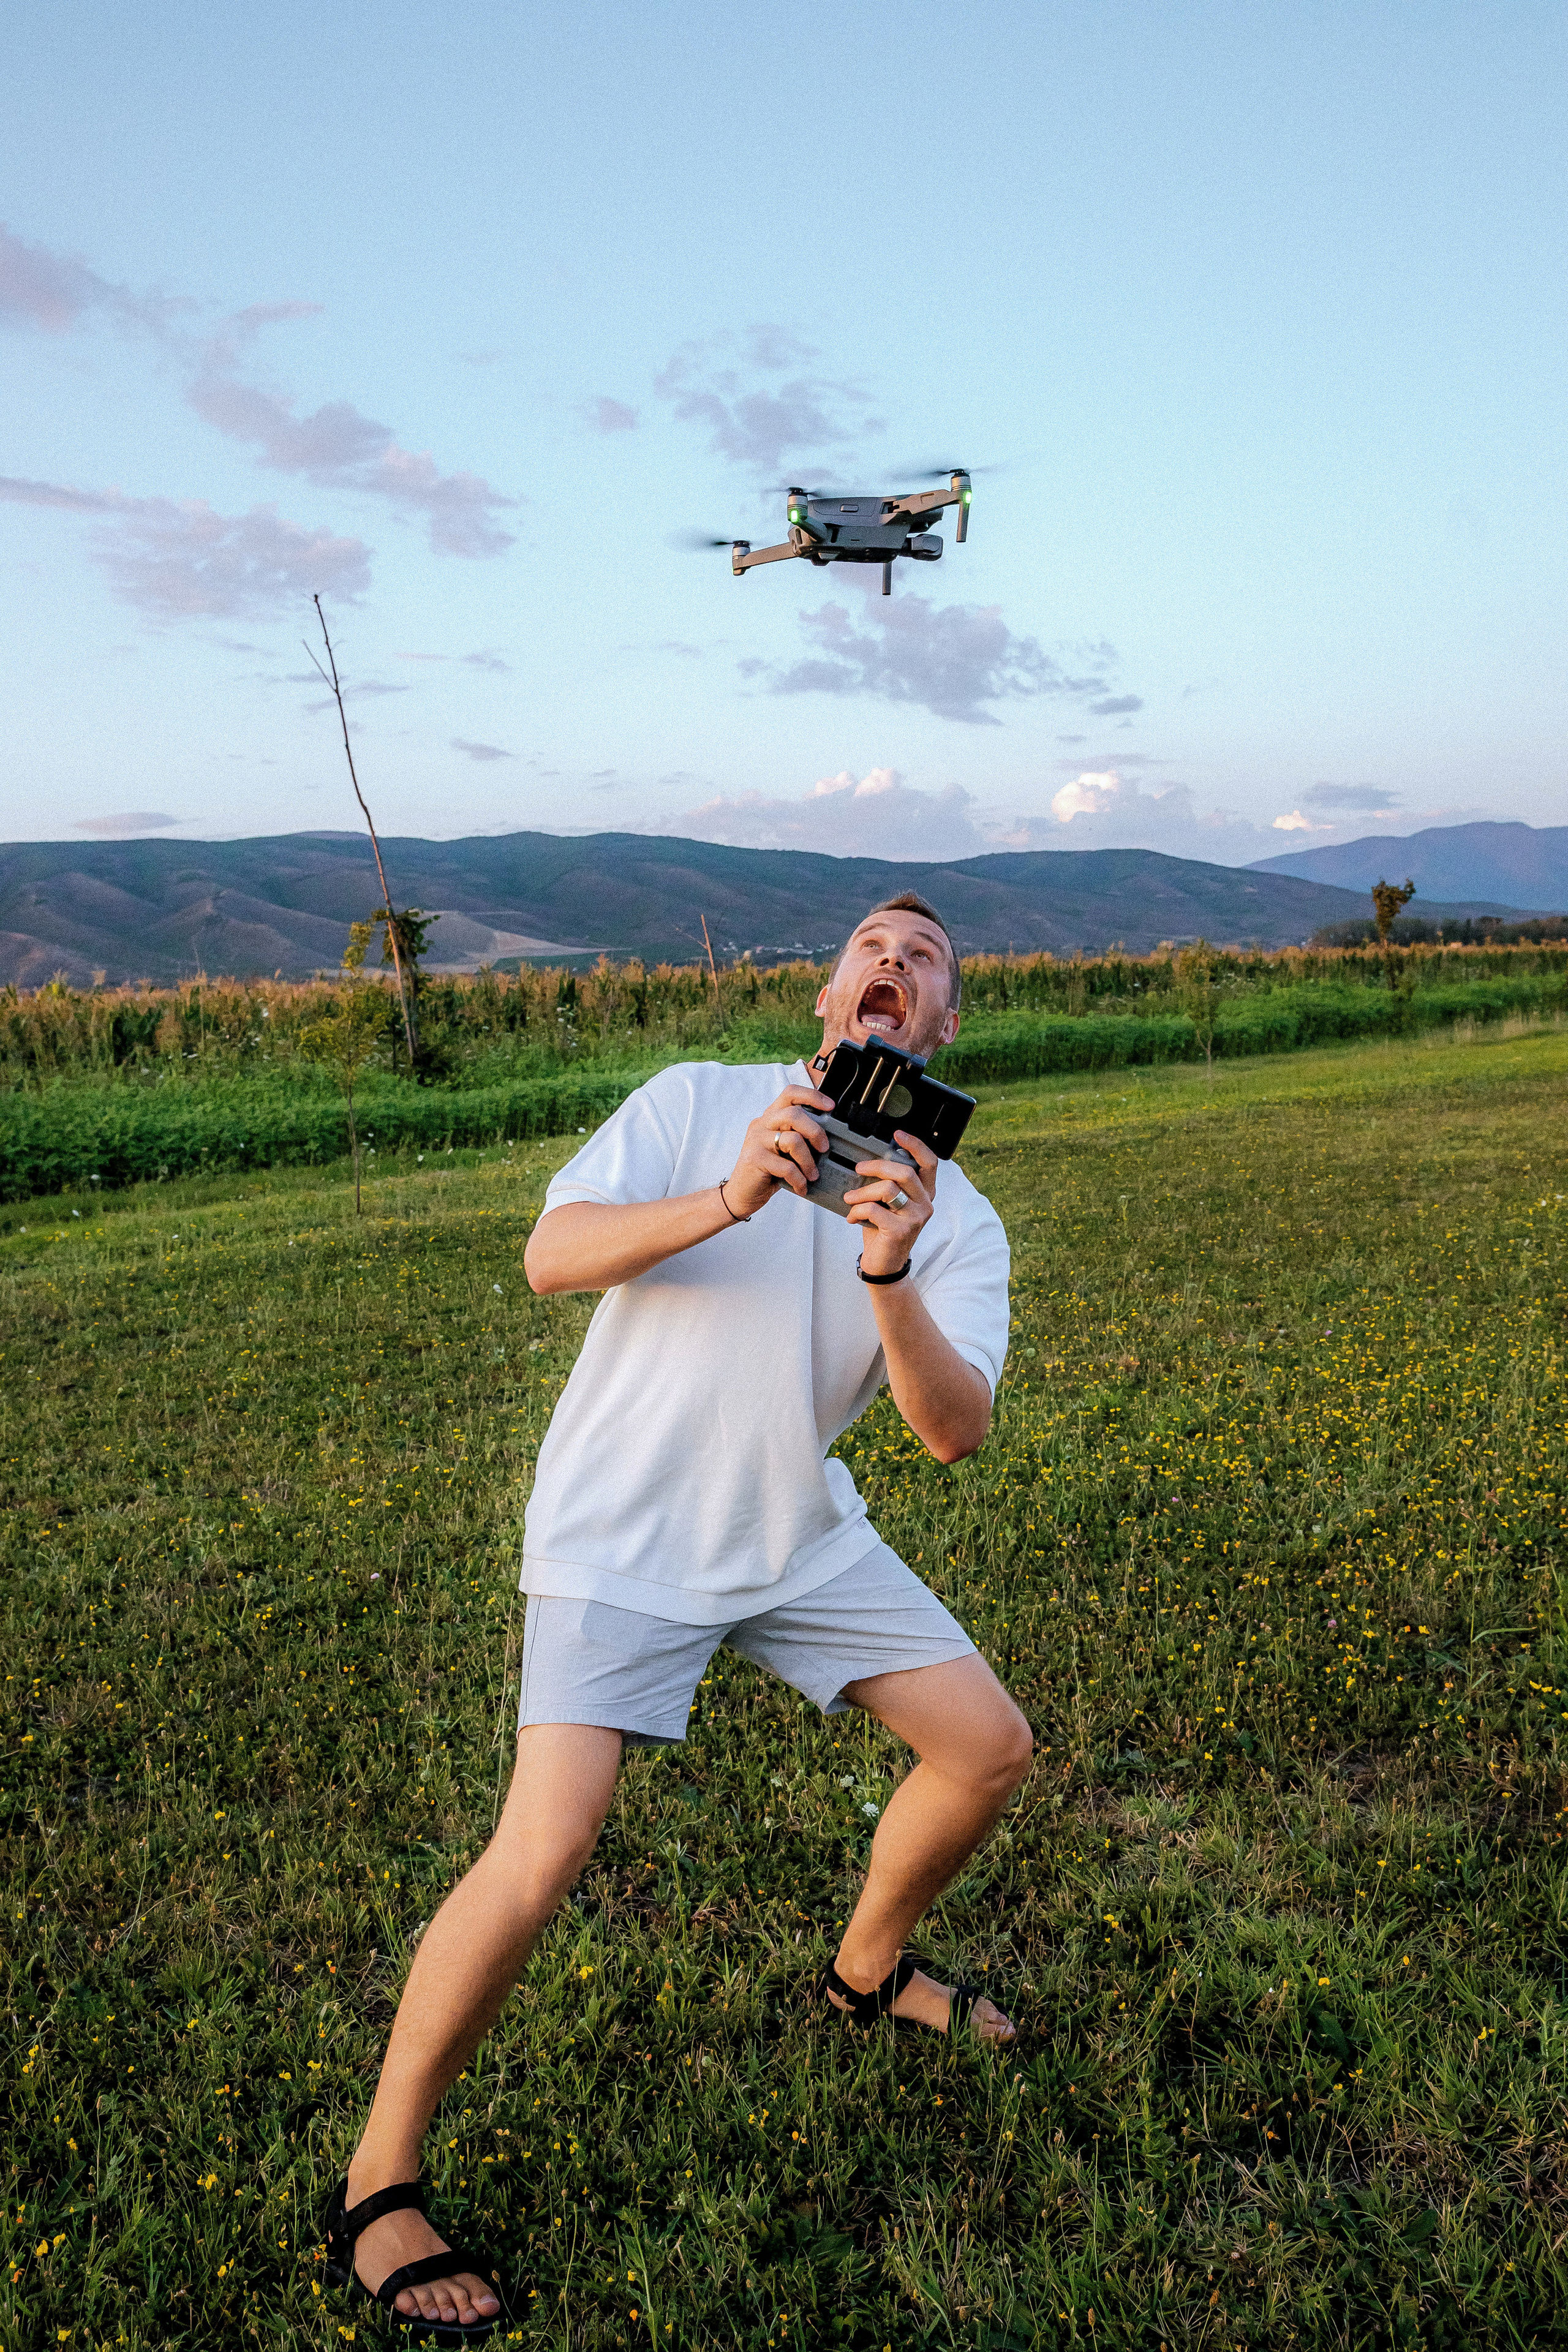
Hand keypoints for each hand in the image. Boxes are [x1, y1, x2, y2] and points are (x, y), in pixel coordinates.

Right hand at [723, 1085, 833, 1217]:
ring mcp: (756, 1140)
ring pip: (793, 1140)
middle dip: (815, 1132)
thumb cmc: (769, 1171)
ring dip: (809, 1161)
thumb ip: (798, 1136)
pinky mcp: (754, 1159)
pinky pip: (787, 1166)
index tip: (830, 1107)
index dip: (812, 1096)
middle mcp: (762, 1124)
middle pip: (794, 1114)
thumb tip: (828, 1135)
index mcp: (770, 1117)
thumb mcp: (784, 1149)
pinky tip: (801, 1187)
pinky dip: (799, 1179)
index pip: (790, 1093)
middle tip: (824, 1149)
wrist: (742, 1193)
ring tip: (813, 1175)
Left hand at [844, 1129, 936, 1276]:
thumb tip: (866, 1161)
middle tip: (858, 1168)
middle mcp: (925, 1204)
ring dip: (862, 1192)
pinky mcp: (900, 1231)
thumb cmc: (883, 1230)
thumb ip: (888, 1184)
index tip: (897, 1135)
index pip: (929, 1163)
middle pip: (904, 1172)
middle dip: (876, 1166)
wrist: (884, 1265)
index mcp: (924, 1194)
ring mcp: (915, 1218)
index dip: (915, 1145)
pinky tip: (852, 1217)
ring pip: (887, 1189)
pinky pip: (874, 1209)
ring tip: (849, 1198)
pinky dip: (857, 1210)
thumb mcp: (889, 1204)